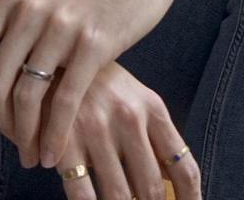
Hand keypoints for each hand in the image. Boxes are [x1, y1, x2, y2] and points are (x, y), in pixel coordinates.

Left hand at [0, 0, 180, 167]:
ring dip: (27, 136)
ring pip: (27, 96)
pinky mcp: (94, 44)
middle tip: (16, 151)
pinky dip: (56, 133)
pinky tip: (57, 152)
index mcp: (10, 2)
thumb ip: (19, 29)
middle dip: (1, 126)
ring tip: (35, 158)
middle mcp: (28, 13)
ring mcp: (60, 27)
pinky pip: (64, 100)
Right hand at [50, 62, 202, 199]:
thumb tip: (175, 181)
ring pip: (119, 195)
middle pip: (152, 188)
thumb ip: (156, 137)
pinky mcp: (63, 141)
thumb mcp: (135, 99)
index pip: (183, 167)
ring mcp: (95, 131)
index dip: (191, 198)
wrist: (52, 57)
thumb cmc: (100, 84)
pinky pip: (82, 193)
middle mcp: (129, 120)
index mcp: (153, 110)